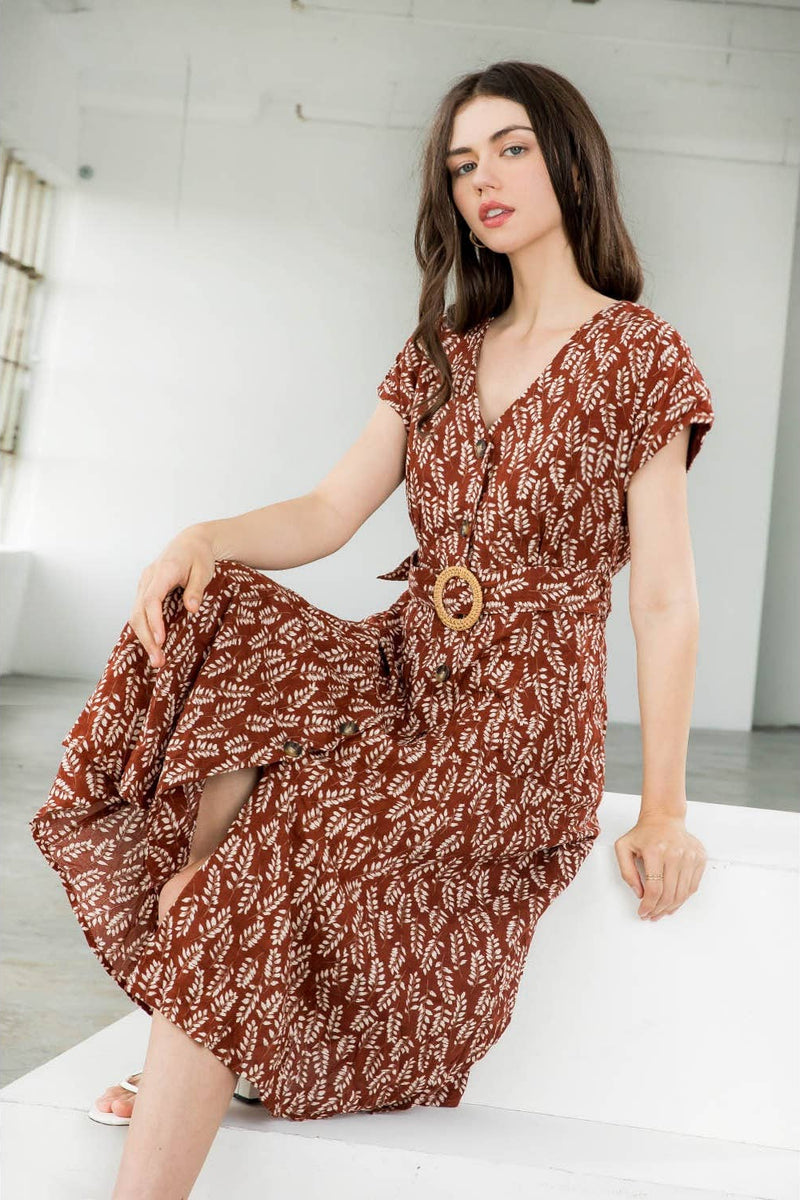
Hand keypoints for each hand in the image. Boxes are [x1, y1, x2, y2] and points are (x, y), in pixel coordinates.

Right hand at [130, 527, 215, 669]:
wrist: (190, 543)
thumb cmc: (199, 556)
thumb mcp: (205, 571)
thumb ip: (197, 589)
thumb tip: (192, 609)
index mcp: (163, 571)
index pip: (151, 599)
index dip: (154, 621)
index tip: (161, 640)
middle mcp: (148, 579)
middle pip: (139, 611)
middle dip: (147, 638)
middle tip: (159, 661)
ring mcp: (144, 585)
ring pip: (136, 615)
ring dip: (144, 638)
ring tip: (157, 661)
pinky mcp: (145, 591)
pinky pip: (139, 613)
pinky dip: (144, 630)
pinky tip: (153, 646)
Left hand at [614, 815, 706, 920]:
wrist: (664, 818)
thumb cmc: (644, 833)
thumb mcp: (623, 848)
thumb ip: (626, 872)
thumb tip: (639, 893)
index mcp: (655, 850)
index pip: (654, 888)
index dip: (648, 905)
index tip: (643, 912)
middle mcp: (675, 853)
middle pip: (669, 894)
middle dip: (658, 910)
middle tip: (651, 915)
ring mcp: (690, 856)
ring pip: (682, 893)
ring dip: (671, 908)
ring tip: (662, 912)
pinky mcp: (699, 858)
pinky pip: (693, 886)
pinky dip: (683, 898)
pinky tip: (673, 902)